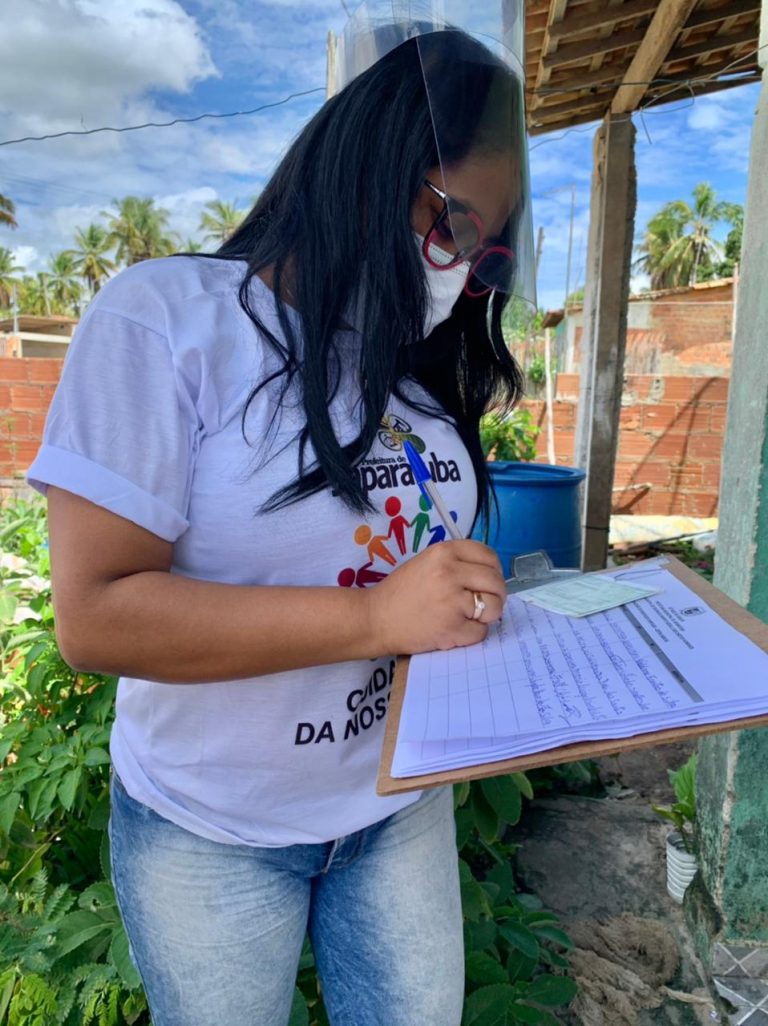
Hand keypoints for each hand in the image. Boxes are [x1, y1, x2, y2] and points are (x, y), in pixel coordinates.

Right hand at [364, 540, 506, 654]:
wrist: (375, 619)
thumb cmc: (400, 592)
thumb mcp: (426, 562)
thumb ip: (455, 563)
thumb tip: (488, 574)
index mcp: (444, 552)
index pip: (488, 555)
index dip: (493, 569)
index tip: (488, 580)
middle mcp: (450, 572)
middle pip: (495, 581)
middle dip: (496, 594)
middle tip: (485, 603)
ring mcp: (452, 600)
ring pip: (494, 606)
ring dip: (487, 615)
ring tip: (469, 617)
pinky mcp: (452, 627)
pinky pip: (481, 631)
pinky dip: (472, 634)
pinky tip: (455, 630)